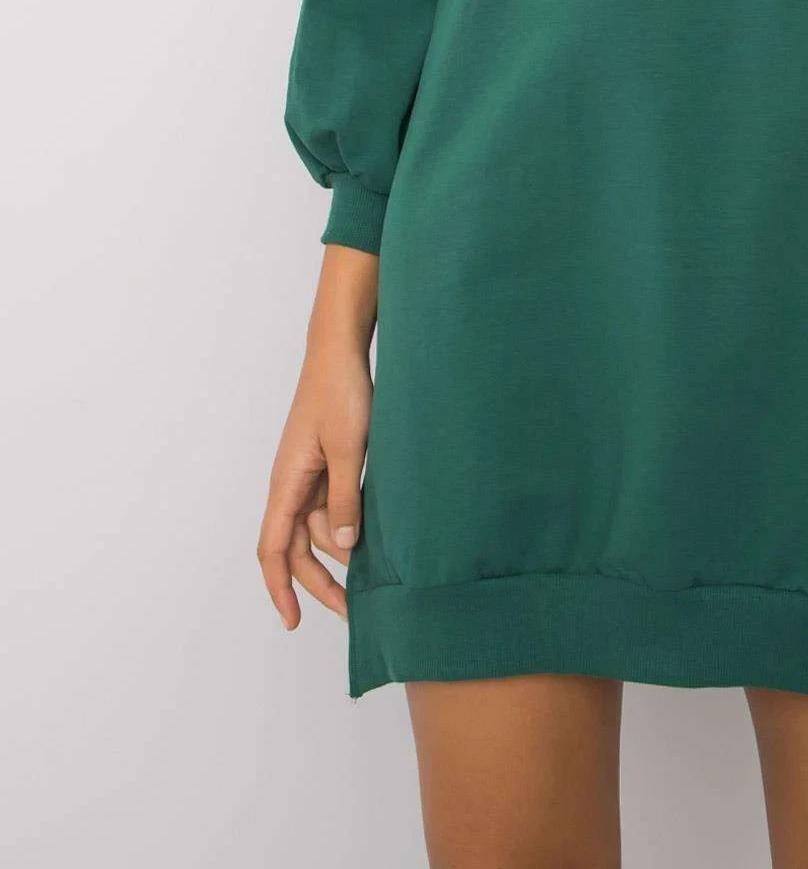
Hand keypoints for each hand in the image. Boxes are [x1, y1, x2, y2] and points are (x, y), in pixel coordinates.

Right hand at [257, 339, 371, 630]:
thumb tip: (340, 547)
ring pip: (316, 528)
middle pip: (295, 547)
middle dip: (318, 582)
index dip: (280, 588)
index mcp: (286, 483)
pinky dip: (345, 525)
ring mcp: (308, 473)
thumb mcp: (347, 448)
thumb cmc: (340, 392)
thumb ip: (344, 498)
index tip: (293, 622)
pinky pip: (330, 505)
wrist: (341, 350)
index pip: (272, 549)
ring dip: (337, 553)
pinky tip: (369, 538)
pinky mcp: (326, 463)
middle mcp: (291, 484)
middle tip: (350, 610)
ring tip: (370, 578)